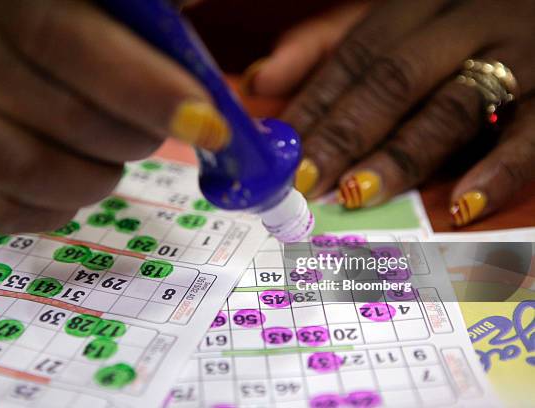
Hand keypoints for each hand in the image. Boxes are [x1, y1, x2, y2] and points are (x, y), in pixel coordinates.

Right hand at [0, 0, 228, 232]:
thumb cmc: (36, 1)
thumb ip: (141, 4)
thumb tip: (194, 15)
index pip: (69, 46)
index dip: (148, 93)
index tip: (209, 126)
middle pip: (64, 119)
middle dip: (138, 138)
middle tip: (166, 130)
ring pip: (26, 172)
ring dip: (97, 180)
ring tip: (115, 158)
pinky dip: (53, 211)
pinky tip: (77, 188)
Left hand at [245, 0, 534, 225]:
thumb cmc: (456, 25)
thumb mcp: (391, 18)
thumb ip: (324, 45)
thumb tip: (260, 79)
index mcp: (415, 4)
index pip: (352, 59)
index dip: (313, 108)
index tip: (282, 154)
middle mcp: (464, 23)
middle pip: (393, 81)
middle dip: (345, 135)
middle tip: (309, 181)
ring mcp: (515, 57)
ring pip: (450, 110)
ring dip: (400, 157)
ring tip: (358, 194)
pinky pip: (529, 138)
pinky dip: (497, 173)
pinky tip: (461, 206)